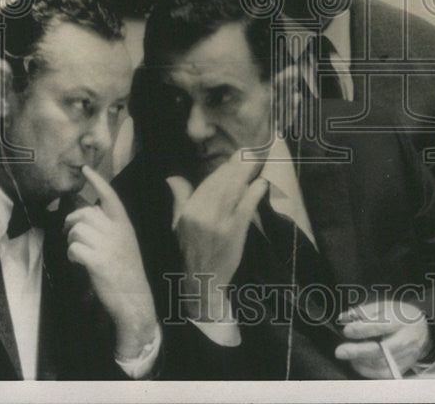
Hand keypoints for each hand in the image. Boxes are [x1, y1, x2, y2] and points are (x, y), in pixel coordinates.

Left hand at [64, 166, 156, 358]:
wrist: (134, 298)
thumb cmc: (126, 271)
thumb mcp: (124, 243)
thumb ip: (109, 228)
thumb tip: (84, 218)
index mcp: (125, 225)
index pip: (110, 197)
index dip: (97, 182)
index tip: (85, 169)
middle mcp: (118, 231)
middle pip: (85, 213)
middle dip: (71, 221)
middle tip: (68, 233)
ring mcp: (108, 246)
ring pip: (76, 230)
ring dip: (71, 240)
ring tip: (78, 252)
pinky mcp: (98, 261)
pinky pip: (74, 248)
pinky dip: (71, 255)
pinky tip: (78, 262)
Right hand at [165, 153, 267, 320]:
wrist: (203, 282)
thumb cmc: (191, 252)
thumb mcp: (178, 226)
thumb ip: (179, 199)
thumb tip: (173, 177)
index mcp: (188, 212)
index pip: (207, 184)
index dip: (223, 168)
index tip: (235, 156)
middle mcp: (202, 216)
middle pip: (222, 184)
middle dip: (237, 166)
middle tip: (249, 153)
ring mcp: (219, 224)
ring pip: (234, 192)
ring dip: (246, 174)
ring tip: (256, 162)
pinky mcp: (234, 233)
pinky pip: (246, 208)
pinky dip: (254, 194)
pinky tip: (261, 183)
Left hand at [334, 299, 431, 377]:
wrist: (423, 330)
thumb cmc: (400, 316)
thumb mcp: (385, 306)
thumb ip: (364, 311)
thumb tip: (344, 317)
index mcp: (401, 320)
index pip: (380, 326)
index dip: (362, 329)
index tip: (347, 330)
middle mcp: (405, 340)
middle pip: (380, 350)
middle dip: (358, 351)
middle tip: (340, 351)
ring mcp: (406, 356)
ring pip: (380, 364)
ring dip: (360, 361)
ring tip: (348, 355)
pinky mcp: (403, 368)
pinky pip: (383, 374)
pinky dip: (367, 371)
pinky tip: (358, 363)